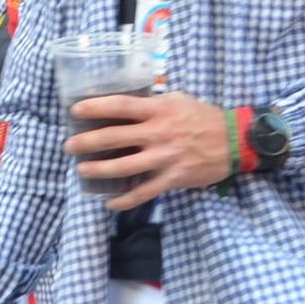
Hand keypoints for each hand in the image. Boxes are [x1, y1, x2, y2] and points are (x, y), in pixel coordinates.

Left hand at [67, 91, 230, 210]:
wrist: (234, 141)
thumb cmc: (204, 117)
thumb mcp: (179, 100)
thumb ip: (154, 103)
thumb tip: (127, 105)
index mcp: (158, 110)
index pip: (120, 106)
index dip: (94, 108)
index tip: (75, 111)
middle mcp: (158, 134)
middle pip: (113, 138)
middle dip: (86, 143)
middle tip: (70, 146)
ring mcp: (164, 158)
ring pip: (123, 167)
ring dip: (98, 171)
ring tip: (82, 171)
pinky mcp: (172, 178)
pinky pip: (143, 193)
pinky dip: (124, 200)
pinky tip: (109, 203)